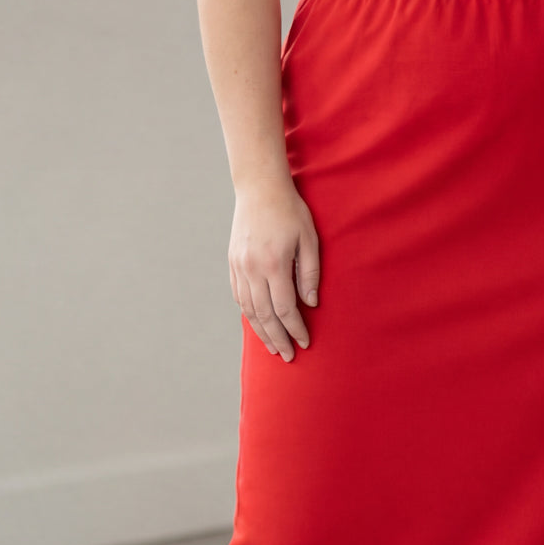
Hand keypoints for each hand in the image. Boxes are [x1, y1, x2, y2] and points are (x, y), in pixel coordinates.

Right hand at [229, 175, 320, 361]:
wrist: (259, 188)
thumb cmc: (290, 210)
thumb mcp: (309, 239)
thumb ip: (310, 273)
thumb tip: (310, 304)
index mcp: (274, 264)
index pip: (285, 309)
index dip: (295, 329)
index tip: (305, 342)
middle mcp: (252, 269)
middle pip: (264, 315)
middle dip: (277, 338)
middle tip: (288, 356)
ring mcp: (239, 267)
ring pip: (248, 309)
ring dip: (261, 331)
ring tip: (273, 347)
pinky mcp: (232, 262)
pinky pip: (239, 295)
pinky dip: (248, 313)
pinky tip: (257, 323)